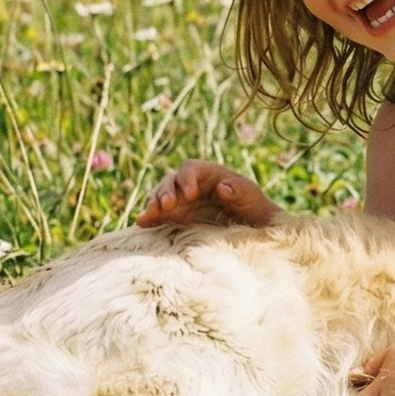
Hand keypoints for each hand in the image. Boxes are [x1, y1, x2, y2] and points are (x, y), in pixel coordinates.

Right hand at [136, 160, 280, 227]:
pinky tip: (141, 223)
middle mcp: (190, 184)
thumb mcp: (250, 197)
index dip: (187, 179)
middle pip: (171, 181)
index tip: (190, 194)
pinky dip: (150, 218)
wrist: (250, 226)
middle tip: (166, 206)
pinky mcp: (175, 217)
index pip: (190, 168)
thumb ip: (239, 190)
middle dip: (166, 192)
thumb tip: (222, 187)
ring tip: (148, 215)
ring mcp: (180, 200)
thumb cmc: (252, 206)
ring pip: (160, 196)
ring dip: (154, 204)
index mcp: (207, 173)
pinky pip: (159, 214)